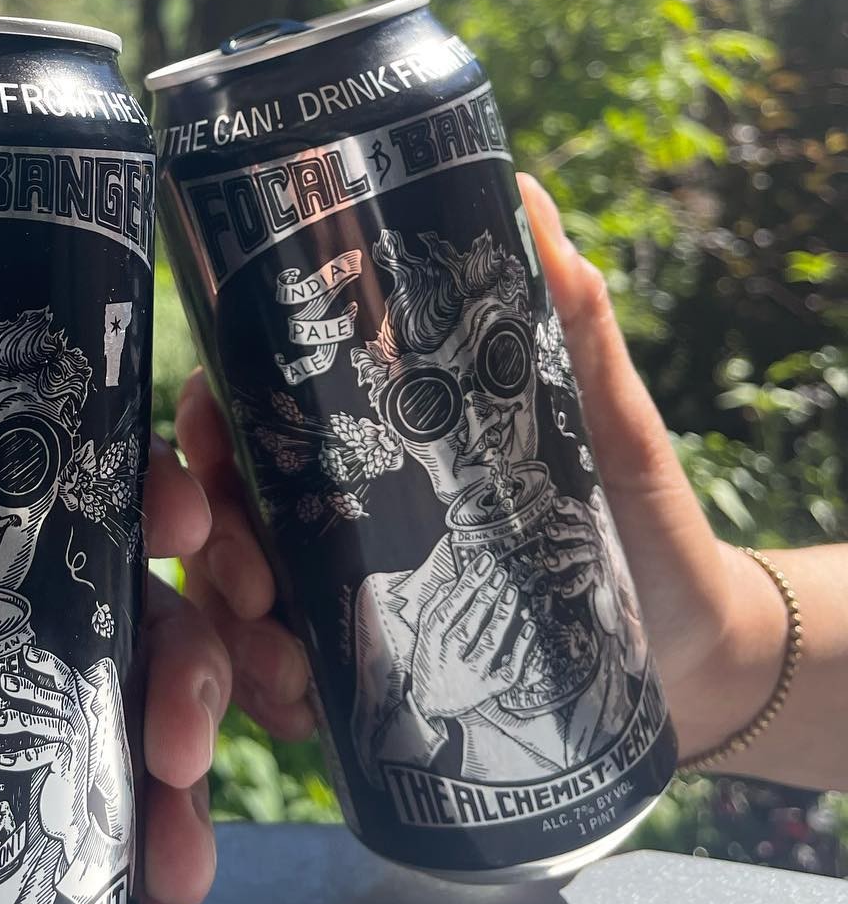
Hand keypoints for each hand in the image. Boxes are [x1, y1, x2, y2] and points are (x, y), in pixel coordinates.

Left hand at [0, 420, 223, 903]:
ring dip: (171, 781)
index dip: (142, 487)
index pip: (52, 483)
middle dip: (183, 661)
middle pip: (112, 615)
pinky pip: (47, 835)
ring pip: (102, 727)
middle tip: (184, 731)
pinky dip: (113, 869)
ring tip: (177, 856)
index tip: (183, 517)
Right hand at [176, 173, 785, 765]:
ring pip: (232, 601)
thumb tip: (530, 199)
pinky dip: (271, 697)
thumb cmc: (641, 519)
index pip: (251, 412)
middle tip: (253, 573)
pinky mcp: (365, 681)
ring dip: (231, 628)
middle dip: (210, 536)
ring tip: (283, 661)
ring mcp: (342, 599)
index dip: (209, 422)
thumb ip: (571, 320)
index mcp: (370, 441)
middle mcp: (336, 515)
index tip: (215, 442)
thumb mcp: (606, 420)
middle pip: (223, 509)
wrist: (694, 657)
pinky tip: (295, 704)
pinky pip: (281, 687)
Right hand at [407, 552, 535, 721]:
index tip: (485, 562)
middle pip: (469, 623)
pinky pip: (508, 670)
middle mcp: (449, 658)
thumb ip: (434, 607)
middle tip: (502, 572)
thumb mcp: (424, 634)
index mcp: (431, 641)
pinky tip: (530, 626)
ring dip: (502, 616)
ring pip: (489, 643)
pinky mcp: (488, 690)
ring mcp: (470, 676)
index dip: (468, 583)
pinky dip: (520, 649)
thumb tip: (452, 581)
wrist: (429, 705)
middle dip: (487, 595)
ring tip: (512, 591)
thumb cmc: (431, 659)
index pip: (450, 607)